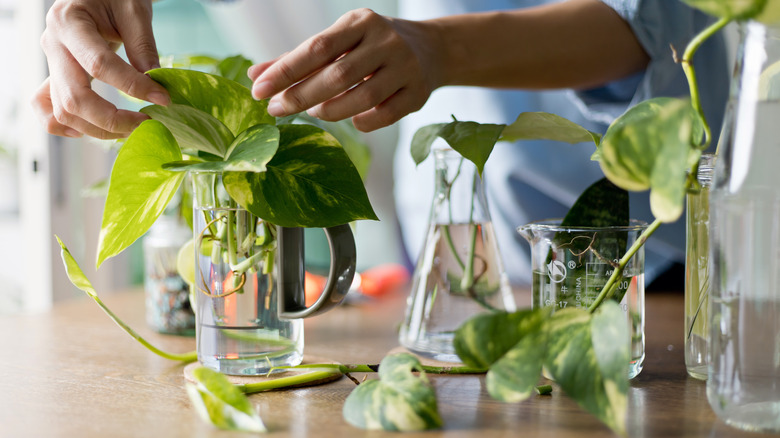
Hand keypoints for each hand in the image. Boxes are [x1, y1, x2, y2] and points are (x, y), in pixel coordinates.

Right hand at [33, 0, 169, 138]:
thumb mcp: (134, 9)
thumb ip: (143, 45)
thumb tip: (155, 83)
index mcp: (69, 22)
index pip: (100, 65)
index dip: (133, 87)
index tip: (163, 99)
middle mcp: (53, 44)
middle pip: (75, 98)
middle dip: (114, 119)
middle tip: (148, 124)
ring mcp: (51, 63)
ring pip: (63, 111)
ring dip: (99, 129)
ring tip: (133, 129)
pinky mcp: (55, 76)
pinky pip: (48, 109)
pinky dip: (67, 126)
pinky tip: (95, 129)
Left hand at [249, 9, 441, 131]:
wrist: (431, 48)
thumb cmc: (370, 46)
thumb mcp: (338, 41)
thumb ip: (298, 59)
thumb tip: (256, 76)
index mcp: (360, 22)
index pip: (316, 48)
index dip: (285, 71)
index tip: (259, 90)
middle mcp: (385, 41)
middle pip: (337, 75)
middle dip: (301, 96)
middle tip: (276, 110)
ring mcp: (405, 68)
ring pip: (362, 98)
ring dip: (331, 111)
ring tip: (314, 112)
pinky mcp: (418, 93)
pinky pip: (384, 115)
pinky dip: (361, 121)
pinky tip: (350, 120)